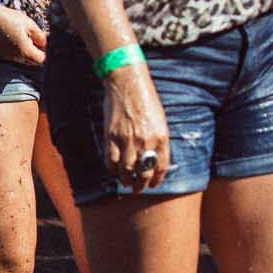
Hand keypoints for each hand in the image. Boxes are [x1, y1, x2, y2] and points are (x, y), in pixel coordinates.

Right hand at [0, 4, 47, 65]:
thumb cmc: (10, 19)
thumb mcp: (30, 25)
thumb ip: (40, 36)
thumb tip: (45, 43)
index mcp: (25, 52)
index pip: (41, 59)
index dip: (45, 51)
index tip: (42, 41)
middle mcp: (16, 57)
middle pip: (32, 60)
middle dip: (36, 51)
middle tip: (34, 37)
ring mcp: (8, 56)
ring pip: (23, 57)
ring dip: (27, 49)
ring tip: (23, 34)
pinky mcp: (1, 52)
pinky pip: (14, 54)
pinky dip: (17, 48)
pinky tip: (15, 36)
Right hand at [102, 63, 169, 192]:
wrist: (128, 84)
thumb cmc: (147, 100)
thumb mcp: (160, 120)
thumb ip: (158, 140)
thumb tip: (155, 158)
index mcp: (161, 137)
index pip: (160, 167)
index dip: (156, 179)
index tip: (153, 184)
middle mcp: (145, 141)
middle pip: (143, 172)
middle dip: (141, 184)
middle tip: (138, 189)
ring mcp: (127, 140)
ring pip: (126, 170)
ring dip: (126, 180)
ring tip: (126, 183)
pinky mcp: (111, 136)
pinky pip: (111, 160)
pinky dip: (112, 169)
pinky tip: (114, 170)